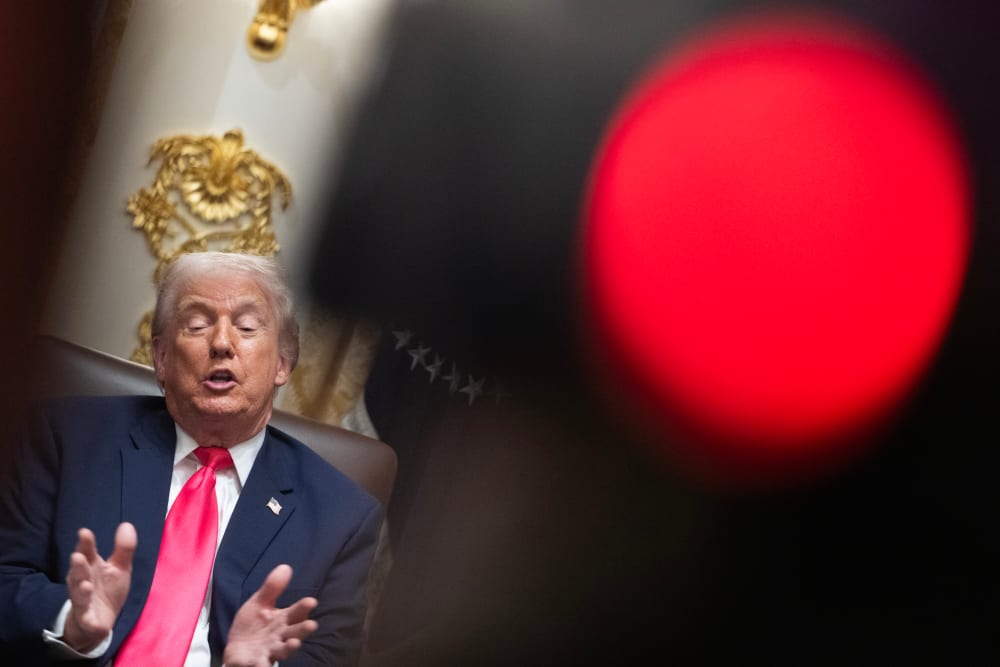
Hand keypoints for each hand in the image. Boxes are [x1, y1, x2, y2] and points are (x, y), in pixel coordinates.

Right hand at [63, 522, 135, 651]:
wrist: (99, 623)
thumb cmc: (107, 590)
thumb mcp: (119, 568)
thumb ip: (123, 548)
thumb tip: (127, 524)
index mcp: (91, 567)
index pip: (87, 553)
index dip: (85, 544)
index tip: (84, 532)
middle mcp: (83, 582)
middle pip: (79, 573)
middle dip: (78, 566)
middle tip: (78, 556)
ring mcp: (83, 602)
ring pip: (79, 595)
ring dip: (81, 590)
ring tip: (85, 584)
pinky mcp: (87, 620)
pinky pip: (85, 618)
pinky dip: (85, 616)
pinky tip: (87, 614)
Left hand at [223, 564, 318, 666]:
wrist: (237, 649)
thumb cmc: (253, 625)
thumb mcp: (259, 604)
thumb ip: (272, 588)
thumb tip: (285, 566)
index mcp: (283, 620)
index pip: (296, 612)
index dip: (303, 607)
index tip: (311, 601)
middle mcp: (281, 636)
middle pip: (295, 632)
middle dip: (303, 629)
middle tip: (311, 625)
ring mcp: (271, 651)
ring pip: (283, 650)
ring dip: (290, 648)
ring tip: (294, 643)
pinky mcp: (258, 662)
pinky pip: (262, 665)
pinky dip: (263, 666)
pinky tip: (263, 665)